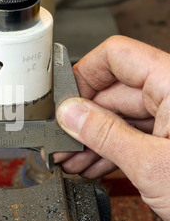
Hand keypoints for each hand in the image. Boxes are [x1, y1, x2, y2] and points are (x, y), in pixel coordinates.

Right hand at [54, 36, 169, 220]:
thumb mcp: (152, 164)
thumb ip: (105, 134)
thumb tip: (71, 114)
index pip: (116, 56)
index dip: (85, 74)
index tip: (65, 101)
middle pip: (112, 93)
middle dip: (82, 120)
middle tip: (62, 141)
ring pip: (118, 118)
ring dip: (92, 140)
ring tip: (72, 160)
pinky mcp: (169, 139)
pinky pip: (131, 136)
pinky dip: (109, 151)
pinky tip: (91, 165)